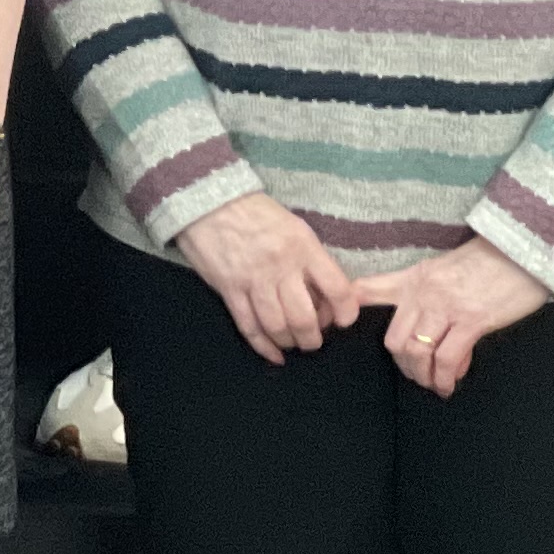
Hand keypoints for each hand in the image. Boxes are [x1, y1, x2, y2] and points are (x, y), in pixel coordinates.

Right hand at [170, 190, 362, 362]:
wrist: (208, 199)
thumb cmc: (255, 212)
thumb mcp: (294, 227)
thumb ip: (311, 260)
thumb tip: (324, 298)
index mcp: (303, 247)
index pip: (337, 290)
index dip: (345, 314)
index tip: (342, 322)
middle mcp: (280, 266)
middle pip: (304, 318)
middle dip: (313, 338)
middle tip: (313, 340)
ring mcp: (252, 279)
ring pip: (277, 326)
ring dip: (288, 342)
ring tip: (292, 344)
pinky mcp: (228, 288)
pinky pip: (248, 326)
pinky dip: (262, 346)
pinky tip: (273, 354)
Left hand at [352, 238, 551, 398]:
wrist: (519, 254)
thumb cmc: (485, 265)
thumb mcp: (443, 272)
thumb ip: (430, 303)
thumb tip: (433, 345)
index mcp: (412, 278)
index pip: (366, 291)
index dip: (344, 311)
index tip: (333, 328)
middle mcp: (422, 293)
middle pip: (393, 338)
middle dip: (402, 364)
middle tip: (415, 375)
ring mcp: (446, 307)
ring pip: (416, 351)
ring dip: (422, 375)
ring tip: (431, 384)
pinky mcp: (472, 321)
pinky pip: (447, 357)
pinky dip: (444, 378)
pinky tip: (448, 386)